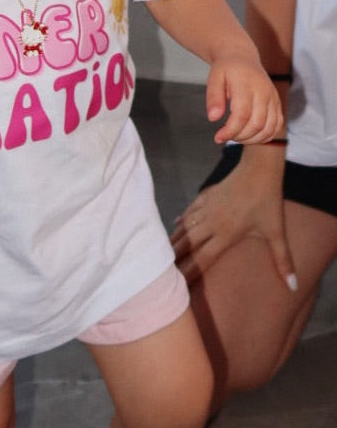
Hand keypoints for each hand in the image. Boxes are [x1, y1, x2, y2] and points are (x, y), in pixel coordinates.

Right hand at [171, 158, 296, 290]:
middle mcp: (212, 223)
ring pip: (186, 226)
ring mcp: (207, 207)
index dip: (190, 271)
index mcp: (226, 234)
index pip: (204, 257)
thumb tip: (292, 286)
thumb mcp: (276, 232)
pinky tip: (175, 222)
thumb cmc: (267, 201)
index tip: (179, 284)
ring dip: (175, 239)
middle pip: (189, 243)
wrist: (258, 169)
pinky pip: (190, 210)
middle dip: (175, 257)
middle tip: (162, 269)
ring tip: (164, 250)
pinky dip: (182, 219)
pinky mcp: (206, 195)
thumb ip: (282, 260)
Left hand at [205, 56, 282, 144]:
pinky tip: (250, 136)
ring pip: (268, 128)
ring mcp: (273, 98)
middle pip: (256, 124)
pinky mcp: (277, 104)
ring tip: (236, 136)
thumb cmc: (227, 69)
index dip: (230, 130)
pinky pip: (276, 126)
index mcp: (247, 84)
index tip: (218, 137)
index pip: (242, 115)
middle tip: (225, 135)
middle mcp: (264, 92)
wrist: (242, 58)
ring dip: (252, 139)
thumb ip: (213, 97)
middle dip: (239, 136)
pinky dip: (264, 136)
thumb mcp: (214, 78)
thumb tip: (213, 118)